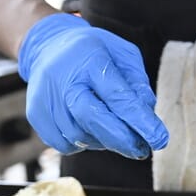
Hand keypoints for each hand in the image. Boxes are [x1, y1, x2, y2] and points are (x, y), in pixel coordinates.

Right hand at [17, 13, 168, 158]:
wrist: (48, 46)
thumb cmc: (93, 52)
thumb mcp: (122, 54)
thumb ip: (137, 82)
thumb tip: (146, 113)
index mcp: (90, 58)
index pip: (117, 95)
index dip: (139, 120)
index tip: (159, 139)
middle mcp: (63, 78)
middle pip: (92, 118)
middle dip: (121, 139)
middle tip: (140, 150)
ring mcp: (45, 97)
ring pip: (79, 136)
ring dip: (102, 141)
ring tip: (110, 128)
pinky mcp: (36, 114)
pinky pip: (64, 144)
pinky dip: (82, 143)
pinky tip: (88, 128)